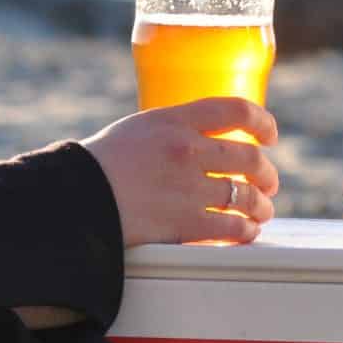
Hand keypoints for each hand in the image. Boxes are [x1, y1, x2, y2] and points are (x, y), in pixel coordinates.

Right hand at [81, 98, 279, 247]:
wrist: (72, 199)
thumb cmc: (98, 165)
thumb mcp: (138, 130)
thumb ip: (172, 130)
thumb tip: (203, 138)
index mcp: (175, 120)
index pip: (235, 109)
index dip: (261, 121)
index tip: (270, 134)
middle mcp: (187, 150)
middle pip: (248, 158)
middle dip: (266, 173)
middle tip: (270, 182)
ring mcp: (188, 187)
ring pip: (246, 195)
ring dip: (260, 205)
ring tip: (263, 210)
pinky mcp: (185, 223)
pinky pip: (232, 227)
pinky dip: (246, 231)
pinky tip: (247, 232)